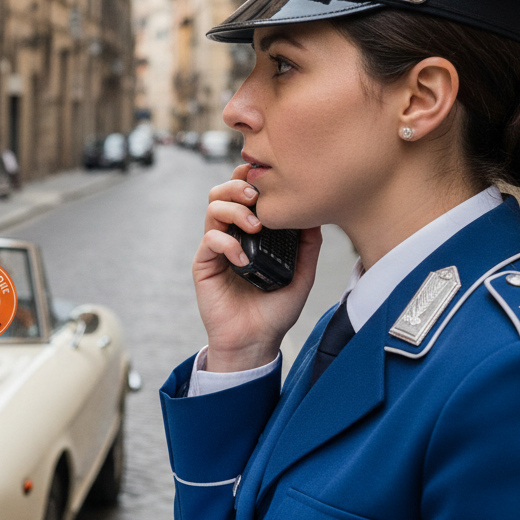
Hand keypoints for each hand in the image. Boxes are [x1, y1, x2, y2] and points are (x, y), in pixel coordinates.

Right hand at [193, 164, 321, 371]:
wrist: (255, 341)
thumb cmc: (274, 312)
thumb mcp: (302, 277)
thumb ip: (307, 247)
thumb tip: (315, 217)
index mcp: (251, 234)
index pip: (245, 196)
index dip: (251, 179)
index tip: (268, 178)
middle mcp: (231, 236)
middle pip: (222, 193)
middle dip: (237, 186)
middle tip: (256, 195)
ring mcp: (216, 249)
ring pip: (213, 209)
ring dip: (234, 210)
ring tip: (254, 226)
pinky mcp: (204, 264)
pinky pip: (210, 239)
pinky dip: (227, 242)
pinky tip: (243, 259)